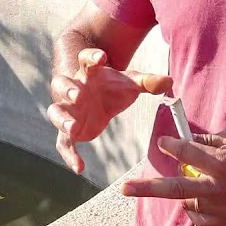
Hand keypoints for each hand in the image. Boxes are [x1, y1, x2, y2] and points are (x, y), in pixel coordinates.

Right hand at [47, 47, 171, 173]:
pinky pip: (63, 142)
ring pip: (55, 111)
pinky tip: (79, 168)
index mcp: (89, 73)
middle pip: (61, 84)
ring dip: (62, 119)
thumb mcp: (131, 83)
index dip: (91, 57)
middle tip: (78, 95)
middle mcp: (74, 89)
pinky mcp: (69, 130)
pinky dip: (69, 155)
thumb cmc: (113, 86)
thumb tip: (169, 81)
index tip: (100, 58)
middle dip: (68, 89)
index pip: (86, 60)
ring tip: (73, 128)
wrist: (98, 96)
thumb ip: (148, 82)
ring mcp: (69, 109)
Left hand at [119, 126, 225, 225]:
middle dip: (147, 188)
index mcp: (222, 163)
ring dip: (181, 190)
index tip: (164, 141)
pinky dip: (193, 208)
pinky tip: (194, 198)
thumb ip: (211, 140)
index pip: (186, 153)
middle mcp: (219, 187)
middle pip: (175, 188)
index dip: (171, 146)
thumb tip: (189, 143)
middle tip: (124, 189)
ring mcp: (223, 205)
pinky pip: (200, 217)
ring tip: (184, 179)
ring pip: (188, 201)